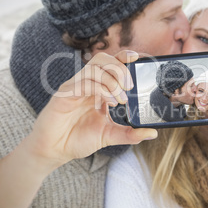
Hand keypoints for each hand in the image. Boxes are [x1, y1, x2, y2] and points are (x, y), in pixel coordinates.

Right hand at [28, 50, 157, 167]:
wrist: (55, 151)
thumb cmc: (79, 139)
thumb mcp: (110, 135)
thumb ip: (131, 133)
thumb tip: (153, 133)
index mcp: (98, 88)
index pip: (111, 63)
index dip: (124, 56)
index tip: (138, 58)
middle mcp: (86, 83)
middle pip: (103, 59)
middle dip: (120, 68)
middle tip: (130, 86)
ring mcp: (74, 87)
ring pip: (94, 68)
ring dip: (112, 80)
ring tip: (121, 99)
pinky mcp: (64, 95)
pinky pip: (83, 82)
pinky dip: (100, 89)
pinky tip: (109, 102)